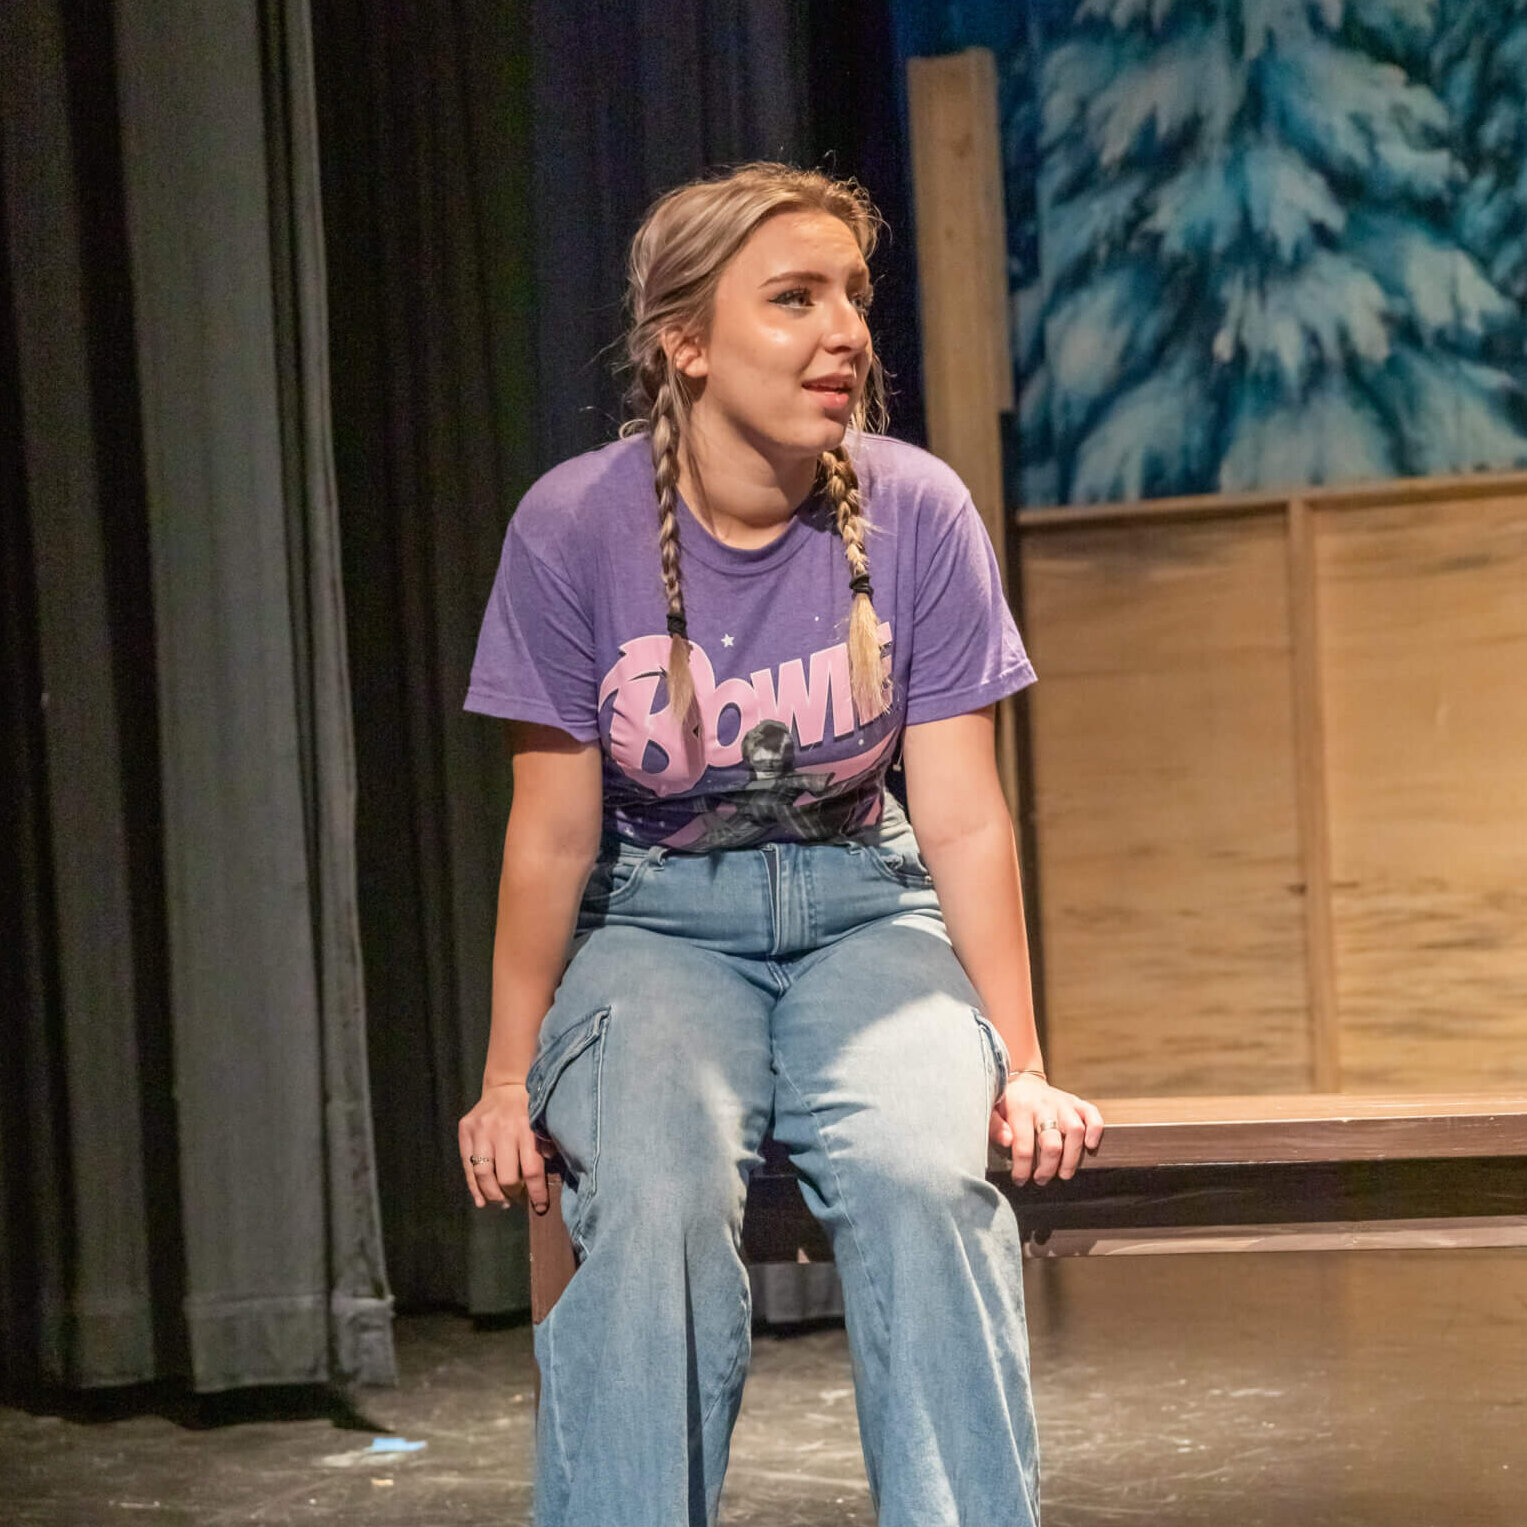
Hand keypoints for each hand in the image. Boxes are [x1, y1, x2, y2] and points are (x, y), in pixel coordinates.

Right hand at [457, 1082, 553, 1213]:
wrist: (506, 1085)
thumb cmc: (531, 1108)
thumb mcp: (545, 1123)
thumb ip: (547, 1148)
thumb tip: (545, 1183)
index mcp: (527, 1127)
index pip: (531, 1170)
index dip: (536, 1194)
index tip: (540, 1208)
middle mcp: (502, 1129)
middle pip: (506, 1176)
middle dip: (513, 1194)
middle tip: (517, 1199)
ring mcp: (481, 1129)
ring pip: (483, 1174)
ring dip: (492, 1194)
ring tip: (501, 1201)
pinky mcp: (466, 1129)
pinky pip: (467, 1165)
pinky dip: (473, 1186)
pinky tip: (481, 1200)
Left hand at [990, 1073, 1103, 1185]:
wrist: (1022, 1080)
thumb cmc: (1006, 1102)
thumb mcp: (992, 1110)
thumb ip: (995, 1126)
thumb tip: (1007, 1141)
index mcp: (1020, 1108)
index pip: (1023, 1146)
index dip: (1022, 1169)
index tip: (1020, 1180)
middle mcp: (1044, 1104)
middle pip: (1052, 1143)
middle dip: (1048, 1168)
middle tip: (1041, 1179)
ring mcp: (1062, 1103)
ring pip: (1075, 1131)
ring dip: (1072, 1157)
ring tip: (1064, 1173)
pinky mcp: (1076, 1102)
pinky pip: (1092, 1114)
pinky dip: (1095, 1130)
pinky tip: (1090, 1146)